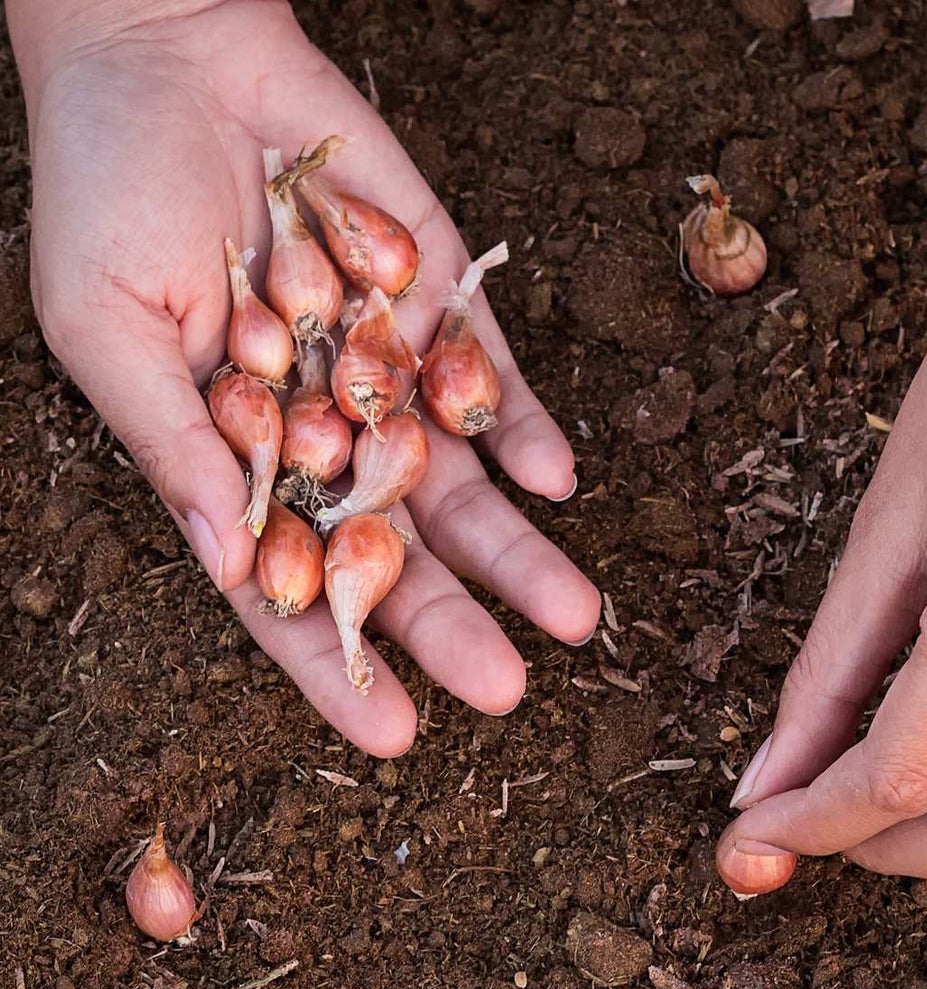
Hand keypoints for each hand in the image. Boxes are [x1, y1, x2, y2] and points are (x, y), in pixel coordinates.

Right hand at [16, 0, 598, 755]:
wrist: (170, 46)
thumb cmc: (107, 186)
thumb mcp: (107, 324)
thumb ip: (173, 440)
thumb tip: (225, 555)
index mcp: (237, 461)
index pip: (291, 587)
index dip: (338, 665)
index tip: (394, 737)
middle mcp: (324, 433)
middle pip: (397, 552)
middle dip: (452, 622)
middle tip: (507, 688)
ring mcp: (389, 372)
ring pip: (464, 484)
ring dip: (520, 550)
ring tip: (575, 614)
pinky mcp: (439, 303)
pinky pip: (490, 379)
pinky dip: (526, 426)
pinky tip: (557, 479)